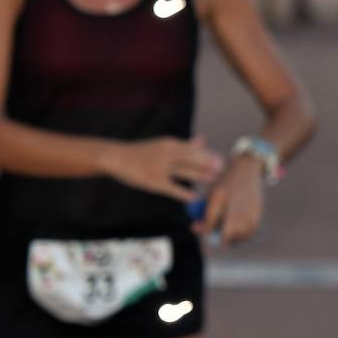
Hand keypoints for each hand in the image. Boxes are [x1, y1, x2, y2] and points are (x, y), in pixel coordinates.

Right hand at [107, 136, 221, 202]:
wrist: (116, 157)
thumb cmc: (142, 151)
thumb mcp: (163, 144)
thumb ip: (185, 145)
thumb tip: (204, 140)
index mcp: (170, 144)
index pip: (195, 149)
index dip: (209, 155)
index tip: (221, 160)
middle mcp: (167, 154)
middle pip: (193, 159)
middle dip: (208, 164)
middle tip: (221, 170)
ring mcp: (160, 168)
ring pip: (185, 172)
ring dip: (201, 176)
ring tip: (212, 180)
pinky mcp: (153, 181)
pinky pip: (173, 188)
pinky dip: (185, 193)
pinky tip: (195, 197)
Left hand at [193, 155, 263, 245]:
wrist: (246, 169)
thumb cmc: (224, 184)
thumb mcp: (211, 192)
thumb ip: (203, 211)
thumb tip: (196, 229)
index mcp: (219, 196)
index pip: (210, 219)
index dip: (205, 229)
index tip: (203, 231)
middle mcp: (234, 202)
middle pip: (229, 230)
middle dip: (224, 239)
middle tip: (221, 241)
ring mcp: (247, 206)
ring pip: (242, 232)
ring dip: (236, 238)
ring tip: (232, 236)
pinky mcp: (257, 209)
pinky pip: (252, 229)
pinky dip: (246, 234)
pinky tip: (241, 232)